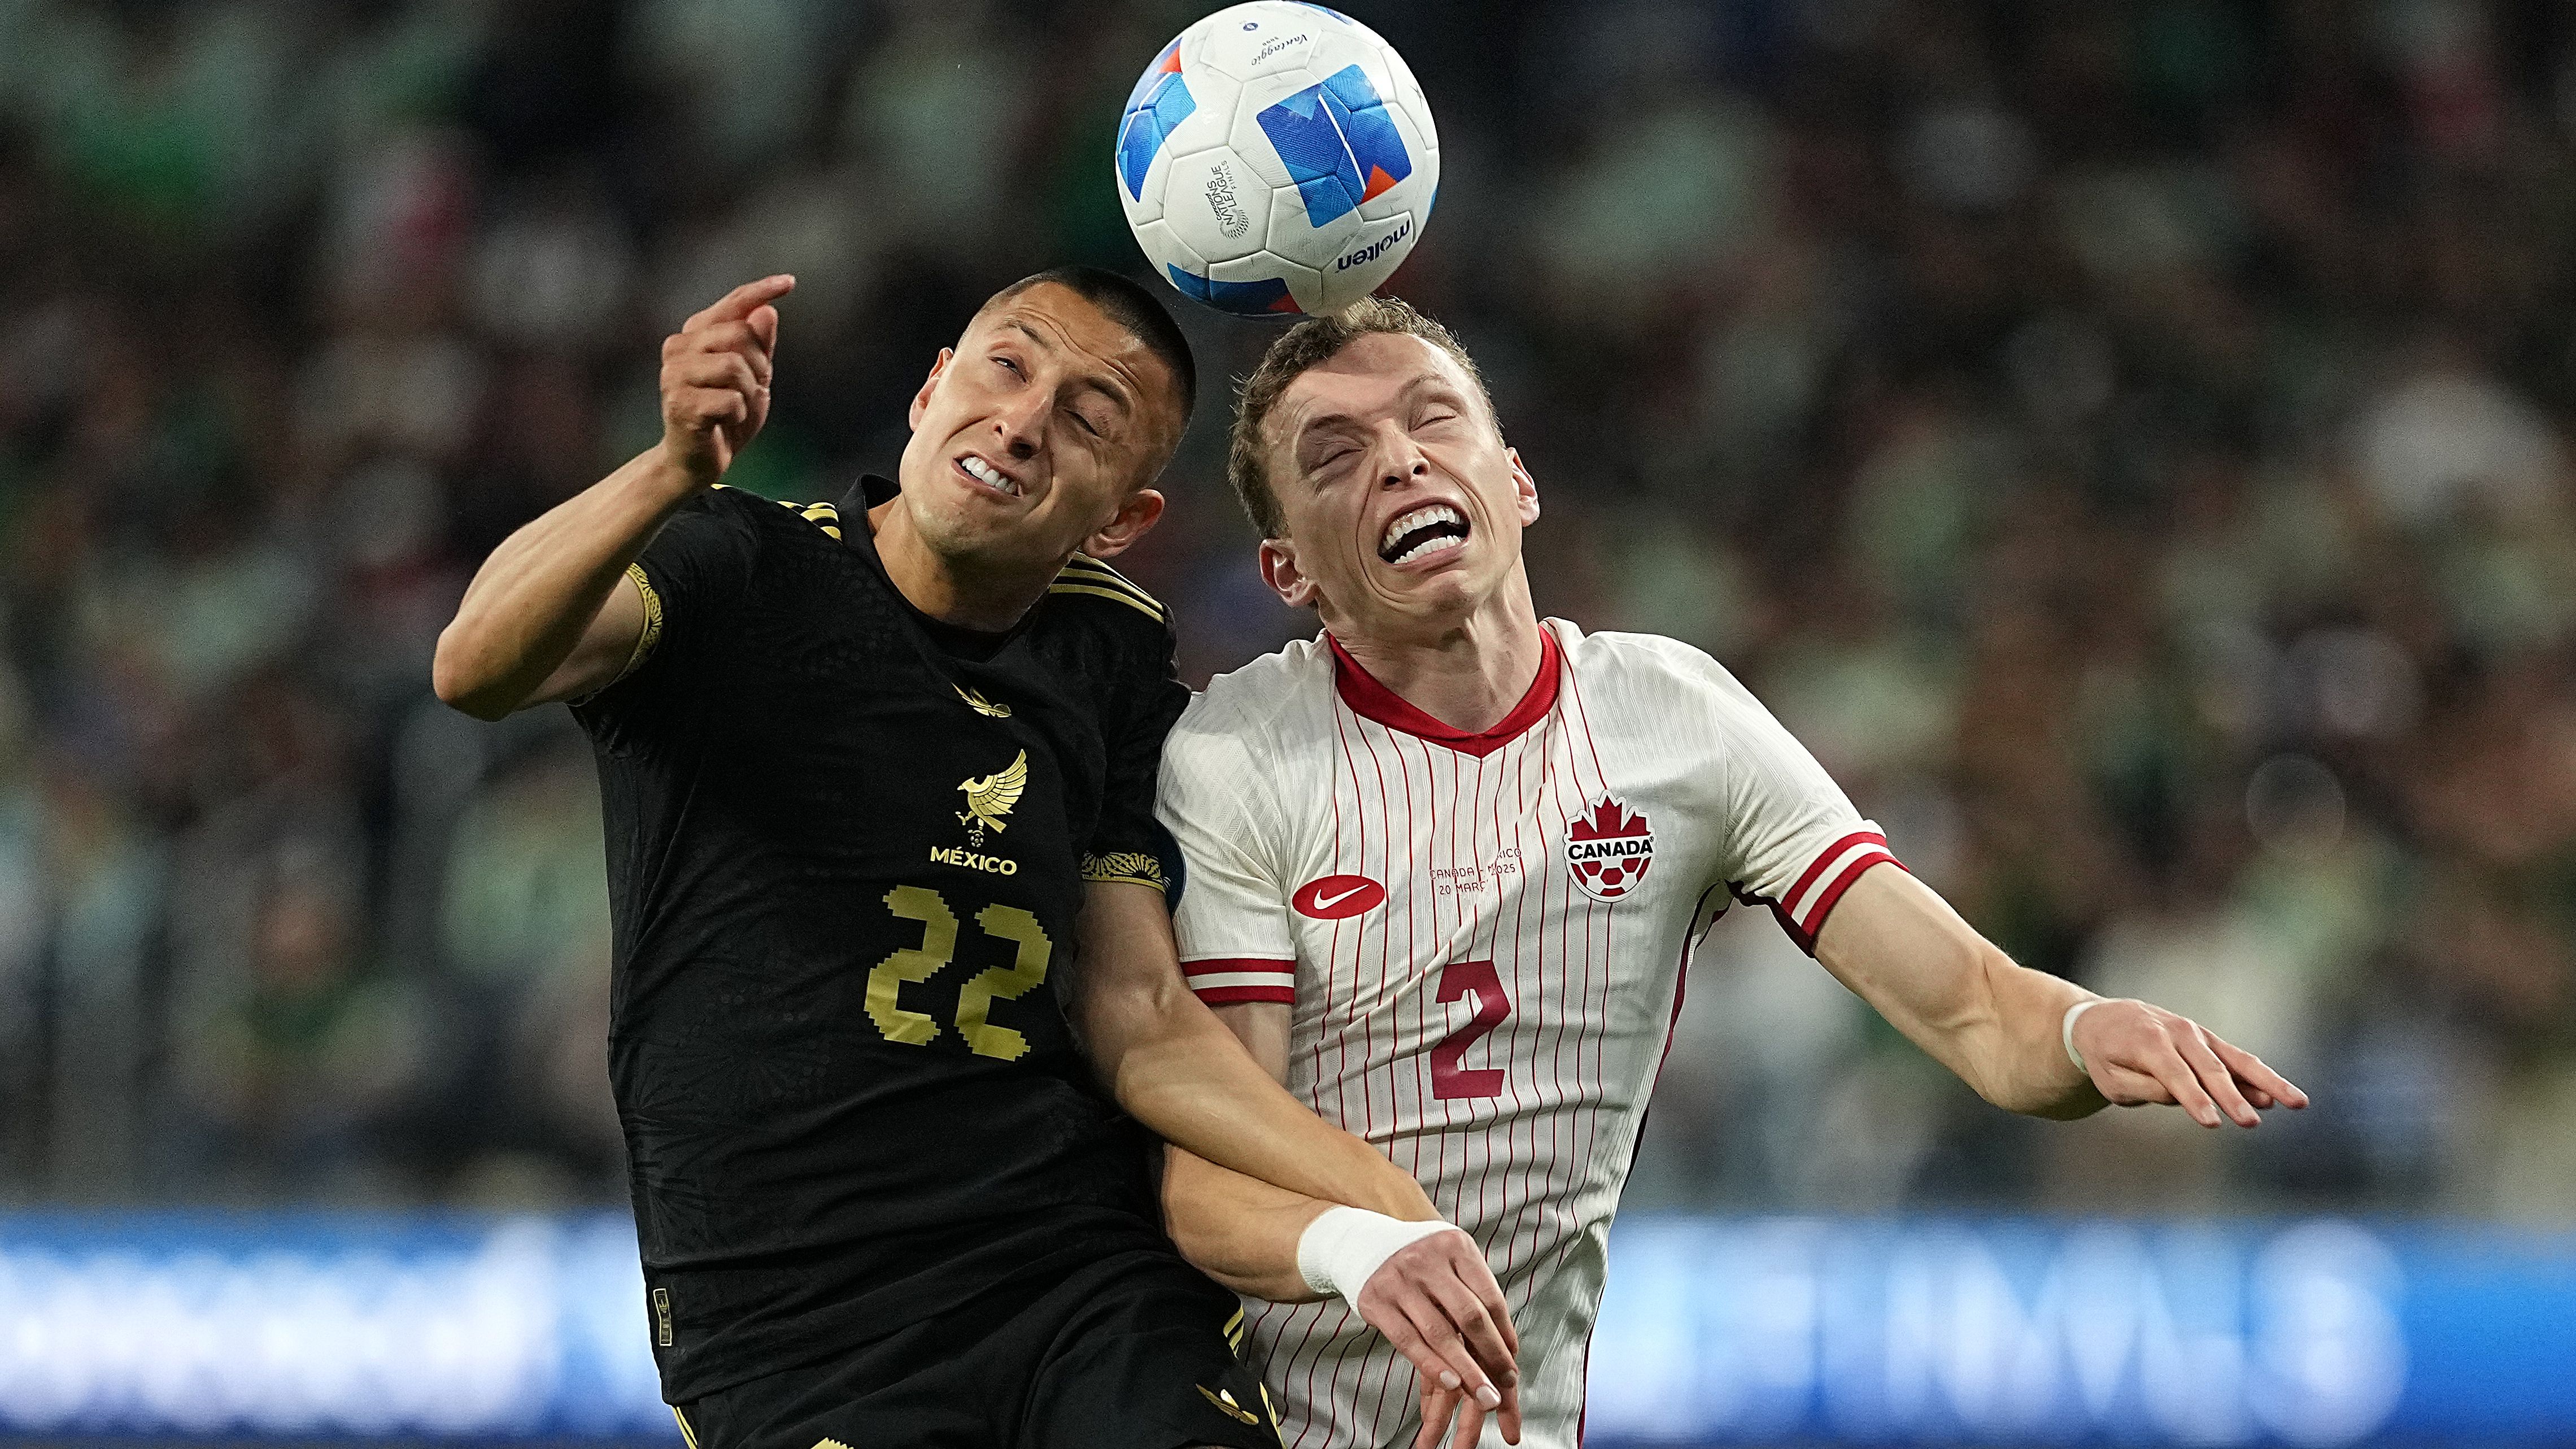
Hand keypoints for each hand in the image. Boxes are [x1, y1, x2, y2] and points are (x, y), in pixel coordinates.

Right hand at [659, 275, 792, 487]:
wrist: (696, 459)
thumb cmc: (725, 416)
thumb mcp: (752, 377)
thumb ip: (759, 345)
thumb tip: (767, 311)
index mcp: (695, 334)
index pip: (733, 304)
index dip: (761, 291)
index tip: (789, 282)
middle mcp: (678, 348)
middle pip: (740, 334)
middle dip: (760, 365)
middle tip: (752, 389)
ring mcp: (675, 375)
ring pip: (736, 366)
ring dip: (749, 392)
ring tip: (737, 407)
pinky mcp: (680, 404)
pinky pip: (732, 400)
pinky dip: (740, 415)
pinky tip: (725, 423)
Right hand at [1345, 1230, 1521, 1447]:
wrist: (1365, 1243)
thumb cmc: (1421, 1261)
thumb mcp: (1452, 1261)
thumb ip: (1474, 1296)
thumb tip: (1505, 1347)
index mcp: (1455, 1247)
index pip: (1489, 1297)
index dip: (1504, 1334)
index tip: (1511, 1363)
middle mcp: (1428, 1260)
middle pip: (1469, 1316)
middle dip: (1491, 1356)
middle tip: (1505, 1385)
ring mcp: (1400, 1281)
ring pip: (1440, 1333)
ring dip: (1466, 1370)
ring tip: (1484, 1395)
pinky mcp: (1377, 1302)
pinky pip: (1408, 1341)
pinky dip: (1432, 1365)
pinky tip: (1450, 1383)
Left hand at [2071, 998, 2310, 1127]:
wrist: (2103, 1020)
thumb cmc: (2105, 1056)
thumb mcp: (2110, 1079)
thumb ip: (2144, 1087)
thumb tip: (2182, 1096)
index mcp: (2146, 1041)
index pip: (2174, 1074)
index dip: (2194, 1099)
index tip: (2212, 1122)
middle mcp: (2177, 1032)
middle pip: (2209, 1068)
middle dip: (2231, 1096)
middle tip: (2250, 1122)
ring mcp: (2196, 1034)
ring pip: (2236, 1060)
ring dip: (2266, 1082)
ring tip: (2297, 1102)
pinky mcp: (2208, 1041)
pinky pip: (2236, 1059)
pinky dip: (2258, 1076)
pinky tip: (2281, 1096)